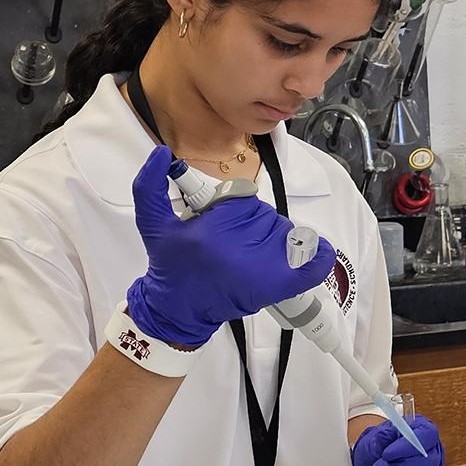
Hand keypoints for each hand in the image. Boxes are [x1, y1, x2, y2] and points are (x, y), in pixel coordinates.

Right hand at [125, 146, 335, 348]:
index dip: (232, 204)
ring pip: (283, 230)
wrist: (179, 311)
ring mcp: (263, 268)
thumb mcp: (152, 225)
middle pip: (263, 214)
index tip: (218, 218)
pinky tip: (310, 251)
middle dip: (250, 221)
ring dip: (271, 236)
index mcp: (210, 231)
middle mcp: (239, 247)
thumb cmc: (171, 267)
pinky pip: (311, 263)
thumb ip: (148, 188)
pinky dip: (317, 254)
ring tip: (247, 252)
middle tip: (230, 239)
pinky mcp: (279, 286)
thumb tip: (162, 154)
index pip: (240, 197)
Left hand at [351, 414, 446, 465]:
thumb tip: (391, 435)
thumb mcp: (374, 437)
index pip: (428, 435)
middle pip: (429, 464)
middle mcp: (434, 453)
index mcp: (424, 432)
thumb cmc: (377, 449)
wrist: (372, 465)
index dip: (408, 447)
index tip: (387, 454)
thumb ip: (383, 435)